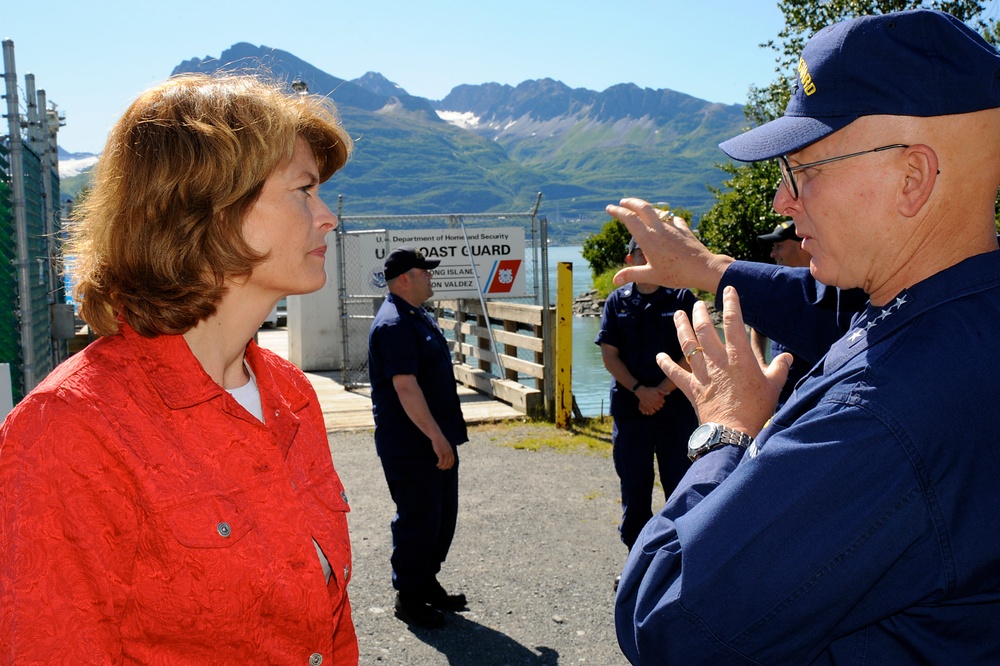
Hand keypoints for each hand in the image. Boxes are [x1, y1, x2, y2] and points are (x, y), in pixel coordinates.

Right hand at [431, 434, 454, 469]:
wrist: (437, 436)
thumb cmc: (440, 441)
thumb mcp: (446, 445)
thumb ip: (447, 450)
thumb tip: (447, 455)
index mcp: (451, 451)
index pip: (452, 460)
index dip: (450, 465)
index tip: (448, 468)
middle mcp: (449, 452)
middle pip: (449, 462)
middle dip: (446, 467)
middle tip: (442, 468)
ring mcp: (445, 453)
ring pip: (445, 463)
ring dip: (442, 466)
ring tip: (439, 467)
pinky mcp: (440, 453)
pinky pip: (441, 461)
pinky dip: (439, 464)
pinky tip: (437, 464)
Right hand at [605, 198, 733, 292]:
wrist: (703, 268)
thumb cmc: (676, 274)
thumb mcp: (651, 276)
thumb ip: (632, 274)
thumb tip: (615, 280)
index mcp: (648, 238)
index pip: (629, 219)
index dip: (618, 211)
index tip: (610, 208)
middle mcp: (659, 229)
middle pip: (643, 207)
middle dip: (631, 202)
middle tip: (622, 202)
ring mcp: (673, 227)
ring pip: (657, 211)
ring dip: (647, 208)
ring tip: (641, 210)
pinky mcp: (684, 230)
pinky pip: (673, 219)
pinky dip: (667, 218)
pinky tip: (668, 221)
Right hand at [635, 385, 664, 414]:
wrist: (641, 392)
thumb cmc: (649, 390)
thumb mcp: (656, 389)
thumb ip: (663, 392)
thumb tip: (669, 393)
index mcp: (658, 397)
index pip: (663, 402)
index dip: (662, 400)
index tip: (659, 399)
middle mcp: (656, 402)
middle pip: (661, 406)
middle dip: (660, 404)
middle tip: (657, 402)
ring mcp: (652, 405)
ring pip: (657, 409)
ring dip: (657, 407)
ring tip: (654, 404)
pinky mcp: (648, 407)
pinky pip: (653, 411)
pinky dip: (653, 410)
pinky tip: (652, 407)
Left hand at [656, 286, 791, 435]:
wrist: (733, 431)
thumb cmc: (756, 409)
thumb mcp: (774, 386)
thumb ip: (780, 368)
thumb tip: (788, 357)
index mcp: (739, 356)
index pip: (733, 322)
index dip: (731, 303)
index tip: (728, 291)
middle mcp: (718, 360)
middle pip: (704, 329)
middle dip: (699, 313)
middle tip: (697, 303)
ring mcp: (702, 373)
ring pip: (687, 345)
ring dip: (681, 328)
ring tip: (678, 315)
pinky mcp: (691, 387)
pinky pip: (675, 373)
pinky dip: (666, 364)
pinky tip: (659, 356)